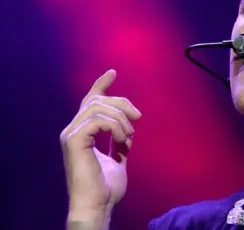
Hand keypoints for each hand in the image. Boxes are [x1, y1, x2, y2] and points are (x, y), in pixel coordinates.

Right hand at [60, 70, 141, 224]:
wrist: (98, 205)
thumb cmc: (106, 187)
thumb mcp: (118, 157)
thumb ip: (120, 140)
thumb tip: (128, 127)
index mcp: (82, 133)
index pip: (90, 101)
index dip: (101, 85)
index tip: (113, 72)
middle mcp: (73, 130)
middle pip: (98, 100)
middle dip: (121, 103)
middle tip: (138, 117)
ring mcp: (71, 135)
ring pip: (98, 106)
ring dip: (121, 118)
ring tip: (129, 136)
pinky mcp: (74, 141)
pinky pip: (98, 120)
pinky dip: (116, 126)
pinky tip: (124, 140)